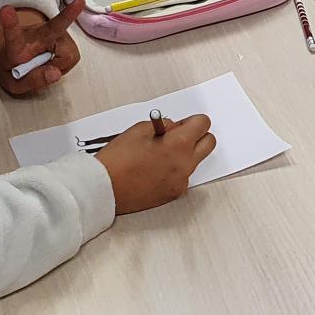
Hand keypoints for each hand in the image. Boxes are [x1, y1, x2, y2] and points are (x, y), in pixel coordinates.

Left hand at [0, 0, 83, 96]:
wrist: (16, 56)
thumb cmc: (13, 70)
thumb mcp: (15, 84)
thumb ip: (32, 81)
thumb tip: (55, 73)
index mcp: (16, 46)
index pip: (13, 36)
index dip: (10, 24)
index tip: (6, 10)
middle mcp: (36, 35)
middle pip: (54, 27)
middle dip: (67, 16)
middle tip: (79, 3)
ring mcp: (52, 33)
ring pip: (66, 56)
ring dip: (56, 65)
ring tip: (43, 66)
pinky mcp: (64, 36)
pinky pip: (70, 56)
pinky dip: (62, 63)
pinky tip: (51, 61)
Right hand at [95, 114, 216, 213]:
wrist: (104, 188)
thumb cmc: (118, 159)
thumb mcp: (140, 129)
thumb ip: (164, 125)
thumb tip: (175, 127)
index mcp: (178, 144)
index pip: (203, 124)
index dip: (192, 121)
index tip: (183, 123)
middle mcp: (185, 164)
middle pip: (209, 143)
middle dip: (197, 136)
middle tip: (178, 136)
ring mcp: (181, 181)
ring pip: (195, 161)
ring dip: (184, 154)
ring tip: (159, 154)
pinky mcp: (174, 193)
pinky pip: (183, 176)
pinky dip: (174, 170)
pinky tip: (155, 170)